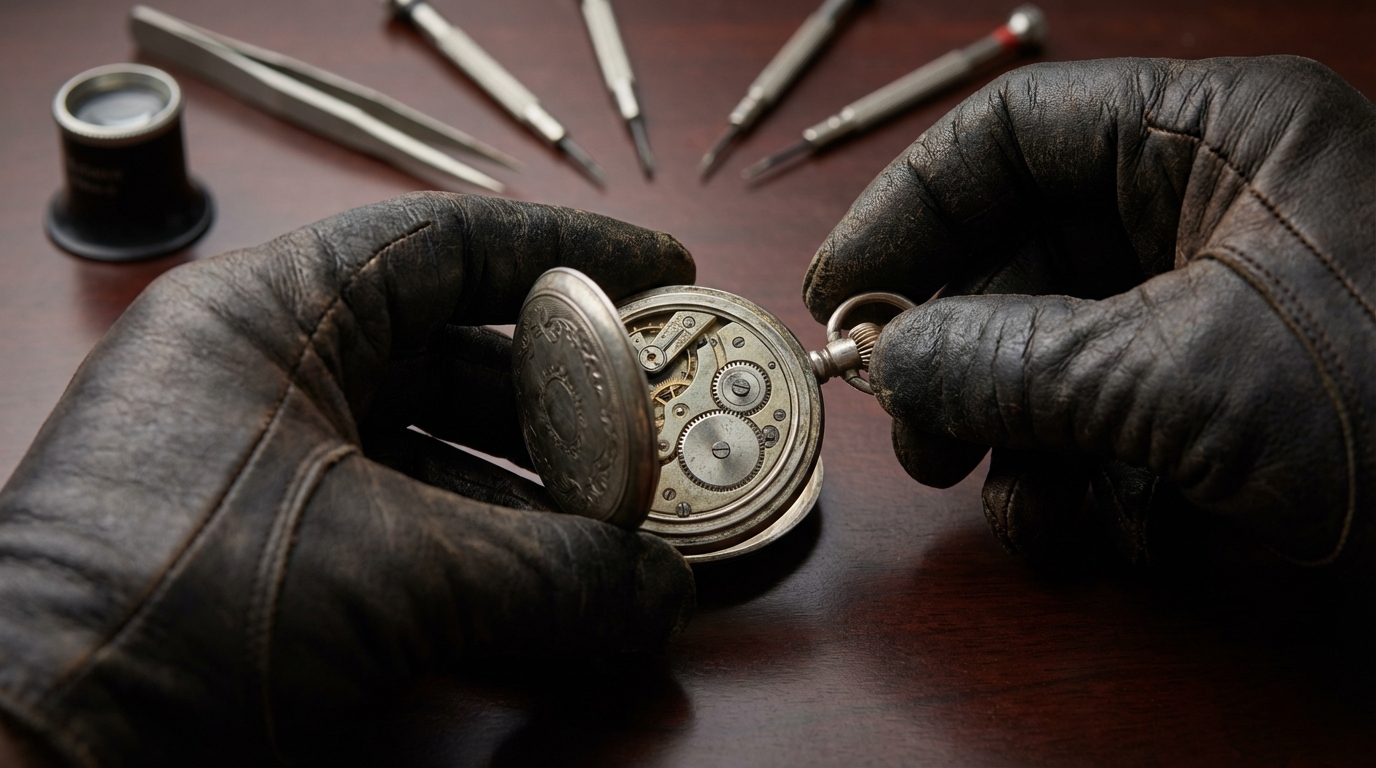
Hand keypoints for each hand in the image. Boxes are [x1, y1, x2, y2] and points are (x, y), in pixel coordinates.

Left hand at [0, 192, 696, 765]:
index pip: (441, 242)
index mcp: (266, 315)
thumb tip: (658, 591)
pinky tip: (546, 590)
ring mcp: (259, 463)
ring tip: (615, 525)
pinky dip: (478, 551)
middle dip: (562, 394)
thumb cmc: (158, 616)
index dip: (566, 250)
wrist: (27, 759)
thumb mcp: (386, 574)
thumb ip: (546, 574)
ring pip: (430, 445)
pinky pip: (401, 522)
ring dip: (528, 489)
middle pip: (450, 350)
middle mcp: (261, 373)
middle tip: (650, 425)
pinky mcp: (265, 549)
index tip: (658, 271)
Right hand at [804, 57, 1375, 568]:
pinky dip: (1095, 489)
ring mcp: (1231, 306)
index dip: (909, 209)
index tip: (841, 296)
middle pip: (1027, 252)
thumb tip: (892, 357)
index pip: (1016, 132)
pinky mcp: (1245, 397)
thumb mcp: (1188, 379)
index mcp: (1219, 138)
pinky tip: (1114, 543)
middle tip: (922, 442)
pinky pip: (1119, 419)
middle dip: (965, 356)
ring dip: (1026, 445)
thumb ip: (1015, 358)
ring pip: (1065, 351)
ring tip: (1030, 517)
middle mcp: (1218, 207)